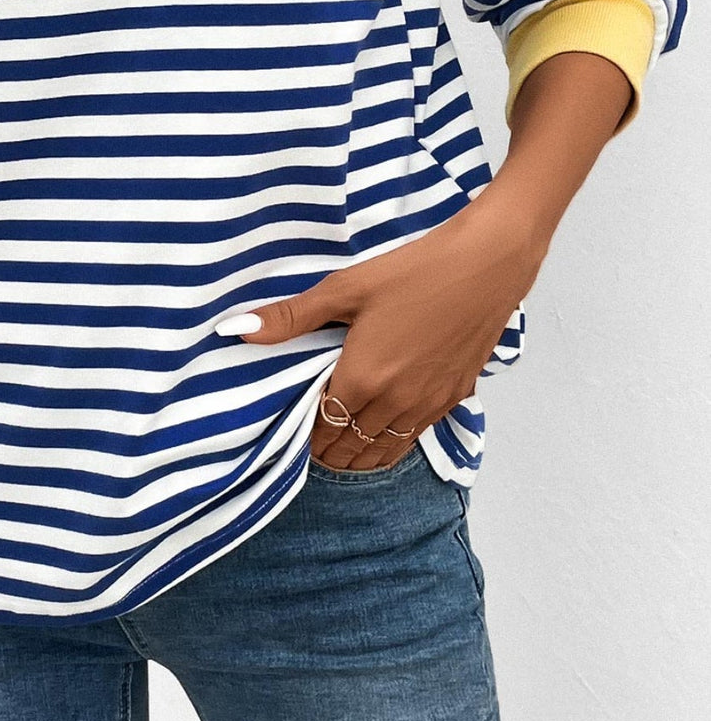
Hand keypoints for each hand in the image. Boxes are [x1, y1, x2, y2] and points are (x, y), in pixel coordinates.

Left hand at [231, 192, 548, 469]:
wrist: (485, 265)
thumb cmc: (413, 271)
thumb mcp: (346, 288)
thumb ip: (291, 316)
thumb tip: (235, 328)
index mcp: (363, 380)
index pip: (324, 428)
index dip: (307, 436)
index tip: (294, 434)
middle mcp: (395, 403)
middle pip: (353, 447)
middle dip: (330, 451)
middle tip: (313, 447)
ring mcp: (428, 404)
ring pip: (386, 450)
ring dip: (361, 455)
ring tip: (343, 452)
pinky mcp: (454, 396)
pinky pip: (416, 437)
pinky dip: (395, 444)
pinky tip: (386, 435)